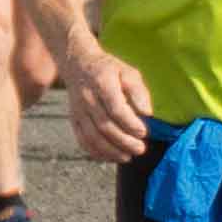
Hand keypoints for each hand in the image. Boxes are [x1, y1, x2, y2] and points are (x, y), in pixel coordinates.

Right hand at [62, 45, 153, 162]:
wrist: (79, 65)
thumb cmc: (110, 70)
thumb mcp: (128, 72)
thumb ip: (138, 91)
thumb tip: (147, 113)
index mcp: (102, 83)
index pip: (116, 109)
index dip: (130, 124)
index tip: (144, 132)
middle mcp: (87, 98)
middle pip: (104, 126)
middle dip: (124, 141)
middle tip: (141, 149)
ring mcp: (78, 110)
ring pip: (92, 137)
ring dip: (111, 151)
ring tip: (128, 157)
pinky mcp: (74, 120)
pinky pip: (83, 140)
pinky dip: (97, 153)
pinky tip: (112, 157)